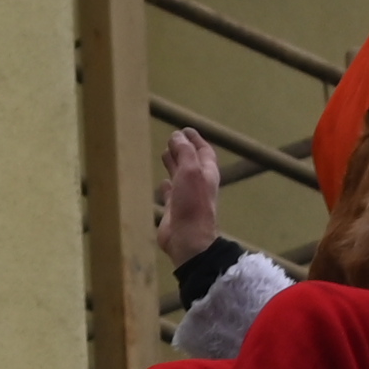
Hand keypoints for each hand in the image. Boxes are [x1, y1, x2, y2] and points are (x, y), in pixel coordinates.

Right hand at [156, 124, 222, 265]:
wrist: (188, 238)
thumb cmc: (192, 203)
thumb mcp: (190, 171)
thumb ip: (184, 152)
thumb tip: (177, 136)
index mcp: (207, 173)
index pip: (203, 151)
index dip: (195, 139)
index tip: (184, 129)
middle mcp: (198, 183)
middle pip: (191, 162)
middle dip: (183, 150)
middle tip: (172, 138)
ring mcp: (186, 197)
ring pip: (180, 176)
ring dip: (174, 164)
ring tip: (164, 154)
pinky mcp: (174, 209)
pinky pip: (171, 193)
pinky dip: (166, 185)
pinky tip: (162, 182)